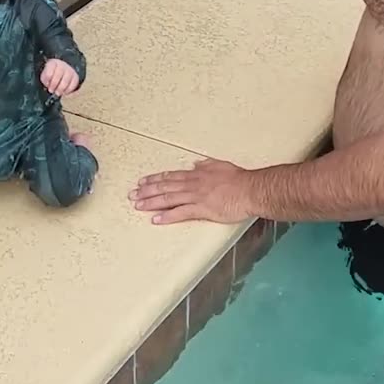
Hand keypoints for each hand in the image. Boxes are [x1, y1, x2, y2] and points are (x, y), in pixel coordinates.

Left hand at [41, 58, 80, 95]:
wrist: (62, 72)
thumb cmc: (51, 75)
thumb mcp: (45, 76)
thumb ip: (45, 79)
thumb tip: (48, 84)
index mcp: (53, 63)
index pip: (50, 68)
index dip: (48, 77)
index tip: (46, 84)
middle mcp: (62, 65)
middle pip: (59, 73)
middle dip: (54, 84)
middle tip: (51, 90)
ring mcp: (70, 70)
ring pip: (66, 79)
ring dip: (61, 88)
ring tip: (57, 93)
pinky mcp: (75, 77)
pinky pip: (73, 84)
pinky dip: (68, 90)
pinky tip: (64, 92)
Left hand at [129, 159, 261, 224]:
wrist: (250, 189)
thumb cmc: (239, 179)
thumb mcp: (220, 165)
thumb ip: (207, 165)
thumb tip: (197, 164)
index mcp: (197, 175)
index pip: (170, 176)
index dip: (155, 179)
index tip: (142, 182)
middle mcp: (192, 184)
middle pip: (164, 187)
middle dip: (146, 191)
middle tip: (132, 195)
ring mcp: (196, 196)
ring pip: (168, 199)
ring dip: (151, 202)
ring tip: (138, 206)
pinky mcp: (202, 209)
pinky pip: (180, 213)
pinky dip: (166, 216)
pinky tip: (156, 219)